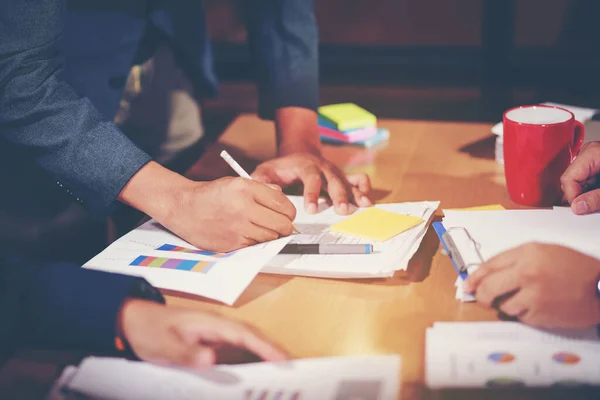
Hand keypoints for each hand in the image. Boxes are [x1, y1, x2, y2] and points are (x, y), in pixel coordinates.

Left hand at [119, 299, 288, 369]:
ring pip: (247, 340)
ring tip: (282, 366)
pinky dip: (251, 354)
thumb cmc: (149, 330)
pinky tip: (257, 365)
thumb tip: (213, 359)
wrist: (133, 320)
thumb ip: (188, 353)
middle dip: (274, 348)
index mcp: (210, 323)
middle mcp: (217, 325)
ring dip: (265, 350)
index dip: (265, 347)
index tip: (283, 359)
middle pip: (252, 335)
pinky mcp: (211, 339)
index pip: (245, 334)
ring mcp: (215, 331)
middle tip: (293, 364)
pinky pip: (237, 346)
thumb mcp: (165, 346)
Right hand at [163, 177, 295, 251]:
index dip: (290, 212)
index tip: (288, 214)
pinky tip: (247, 232)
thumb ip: (263, 190)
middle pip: (281, 225)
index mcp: (246, 189)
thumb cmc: (212, 195)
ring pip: (271, 237)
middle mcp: (243, 208)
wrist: (184, 207)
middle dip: (285, 226)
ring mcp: (237, 228)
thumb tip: (283, 200)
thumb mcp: (237, 183)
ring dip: (271, 234)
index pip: (283, 205)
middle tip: (282, 225)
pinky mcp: (232, 243)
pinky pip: (255, 245)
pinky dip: (256, 241)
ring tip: (262, 227)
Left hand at [252, 152, 371, 214]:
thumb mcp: (267, 170)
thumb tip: (266, 191)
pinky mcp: (342, 176)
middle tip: (342, 211)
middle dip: (339, 196)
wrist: (298, 152)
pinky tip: (367, 200)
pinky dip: (364, 188)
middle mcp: (323, 167)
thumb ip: (262, 181)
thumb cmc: (282, 167)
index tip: (311, 209)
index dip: (312, 193)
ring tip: (363, 205)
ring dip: (356, 193)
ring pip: (348, 180)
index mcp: (305, 165)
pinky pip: (358, 178)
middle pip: (334, 180)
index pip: (310, 178)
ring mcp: (334, 172)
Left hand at [463, 243, 599, 328]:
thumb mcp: (542, 251)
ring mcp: (532, 296)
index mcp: (526, 253)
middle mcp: (526, 273)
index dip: (474, 277)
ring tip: (524, 300)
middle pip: (489, 288)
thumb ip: (514, 259)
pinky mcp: (539, 315)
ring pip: (502, 306)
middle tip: (484, 299)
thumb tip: (485, 274)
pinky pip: (519, 317)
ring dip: (506, 305)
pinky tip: (537, 307)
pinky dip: (523, 314)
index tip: (467, 285)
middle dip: (482, 296)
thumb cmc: (571, 266)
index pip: (489, 266)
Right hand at [561, 141, 599, 213]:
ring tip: (598, 198)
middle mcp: (588, 153)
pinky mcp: (595, 164)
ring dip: (586, 194)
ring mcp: (591, 158)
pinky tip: (597, 193)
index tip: (580, 209)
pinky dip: (590, 190)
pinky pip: (585, 180)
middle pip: (570, 180)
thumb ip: (596, 197)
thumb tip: (578, 207)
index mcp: (591, 153)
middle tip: (592, 205)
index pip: (567, 179)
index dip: (572, 197)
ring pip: (577, 182)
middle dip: (580, 196)